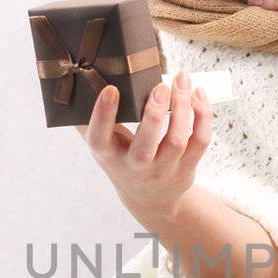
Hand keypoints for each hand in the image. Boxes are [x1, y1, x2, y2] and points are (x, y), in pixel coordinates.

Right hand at [74, 69, 210, 221]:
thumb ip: (88, 120)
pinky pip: (200, 140)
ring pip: (178, 139)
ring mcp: (164, 170)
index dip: (103, 115)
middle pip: (147, 144)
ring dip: (183, 107)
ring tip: (182, 79)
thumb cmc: (122, 160)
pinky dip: (203, 115)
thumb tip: (74, 81)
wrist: (149, 198)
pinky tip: (198, 93)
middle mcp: (136, 167)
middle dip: (155, 113)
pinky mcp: (187, 168)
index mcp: (109, 156)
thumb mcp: (103, 145)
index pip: (100, 139)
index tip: (111, 90)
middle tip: (161, 85)